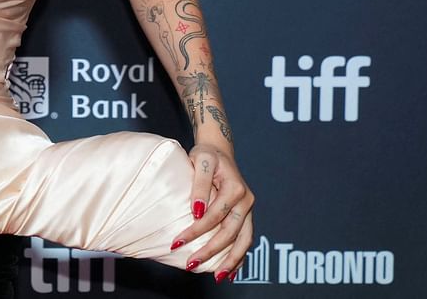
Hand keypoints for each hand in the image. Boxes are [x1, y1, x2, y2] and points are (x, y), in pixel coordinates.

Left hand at [172, 143, 254, 282]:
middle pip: (230, 232)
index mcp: (236, 188)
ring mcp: (248, 209)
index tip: (177, 241)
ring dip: (230, 261)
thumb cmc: (207, 155)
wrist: (219, 150)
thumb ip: (200, 185)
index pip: (214, 216)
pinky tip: (230, 271)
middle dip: (210, 251)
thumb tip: (197, 211)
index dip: (196, 230)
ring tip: (217, 277)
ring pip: (244, 241)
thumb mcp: (201, 161)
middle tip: (190, 263)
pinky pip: (246, 240)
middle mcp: (246, 201)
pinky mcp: (247, 215)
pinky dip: (239, 256)